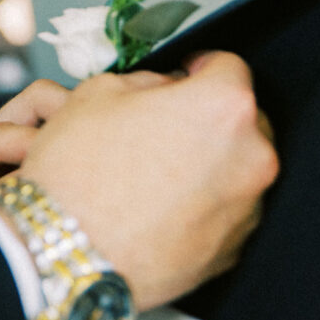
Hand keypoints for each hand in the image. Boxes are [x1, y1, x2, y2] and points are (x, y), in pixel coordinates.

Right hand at [15, 51, 277, 310]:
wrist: (70, 253)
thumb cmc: (80, 174)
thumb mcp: (100, 92)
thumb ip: (148, 82)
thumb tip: (164, 90)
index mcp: (222, 107)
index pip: (229, 67)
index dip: (199, 66)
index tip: (187, 73)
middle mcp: (250, 157)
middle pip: (243, 121)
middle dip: (209, 117)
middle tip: (166, 124)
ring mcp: (246, 208)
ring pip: (235, 168)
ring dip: (207, 162)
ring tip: (156, 171)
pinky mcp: (232, 250)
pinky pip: (223, 211)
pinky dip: (201, 203)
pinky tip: (159, 205)